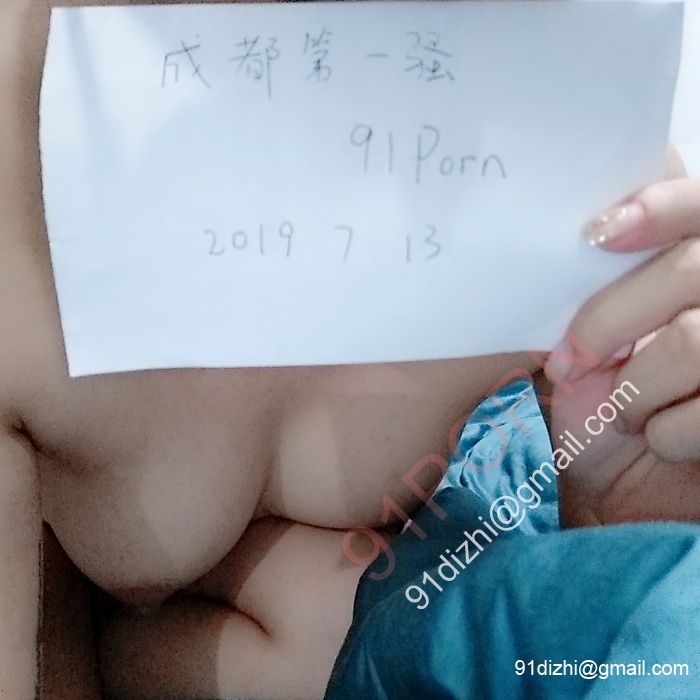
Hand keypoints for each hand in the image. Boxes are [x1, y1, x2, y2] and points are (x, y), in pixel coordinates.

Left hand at [544, 146, 699, 526]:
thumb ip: (616, 291)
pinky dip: (663, 434)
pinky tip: (661, 440)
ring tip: (624, 411)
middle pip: (691, 269)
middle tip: (572, 361)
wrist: (633, 493)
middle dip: (609, 320)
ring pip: (692, 340)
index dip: (660, 206)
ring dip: (633, 387)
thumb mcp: (607, 345)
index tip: (595, 235)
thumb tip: (591, 238)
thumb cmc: (615, 408)